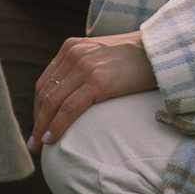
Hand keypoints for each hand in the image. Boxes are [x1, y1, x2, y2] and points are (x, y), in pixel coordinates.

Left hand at [31, 31, 153, 150]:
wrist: (162, 51)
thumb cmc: (137, 59)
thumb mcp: (103, 56)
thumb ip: (85, 68)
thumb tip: (74, 95)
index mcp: (72, 47)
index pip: (46, 81)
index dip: (38, 107)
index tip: (38, 125)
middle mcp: (74, 54)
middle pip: (45, 93)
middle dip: (37, 120)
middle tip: (33, 142)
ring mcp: (85, 66)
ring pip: (53, 102)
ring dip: (42, 126)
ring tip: (38, 146)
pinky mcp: (98, 81)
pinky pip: (69, 108)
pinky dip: (57, 125)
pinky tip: (52, 139)